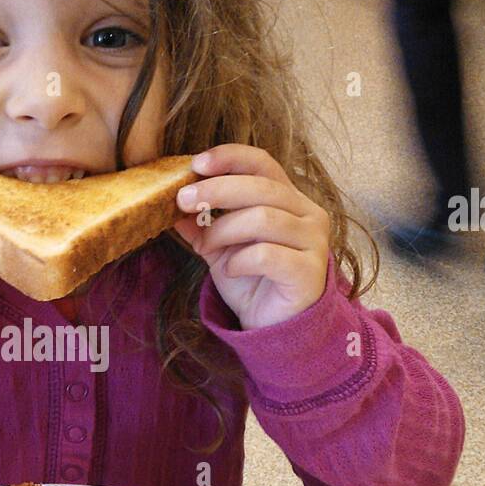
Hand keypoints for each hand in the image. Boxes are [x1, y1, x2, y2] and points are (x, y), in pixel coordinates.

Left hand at [173, 145, 329, 329]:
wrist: (273, 328)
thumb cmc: (251, 282)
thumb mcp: (219, 248)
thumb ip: (201, 223)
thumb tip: (171, 202)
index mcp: (289, 199)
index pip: (262, 163)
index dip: (230, 157)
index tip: (196, 164)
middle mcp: (308, 214)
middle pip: (261, 187)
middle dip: (216, 190)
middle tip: (183, 201)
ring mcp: (314, 242)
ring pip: (263, 218)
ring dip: (223, 231)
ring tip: (206, 248)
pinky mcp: (310, 272)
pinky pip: (267, 254)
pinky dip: (239, 260)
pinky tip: (230, 270)